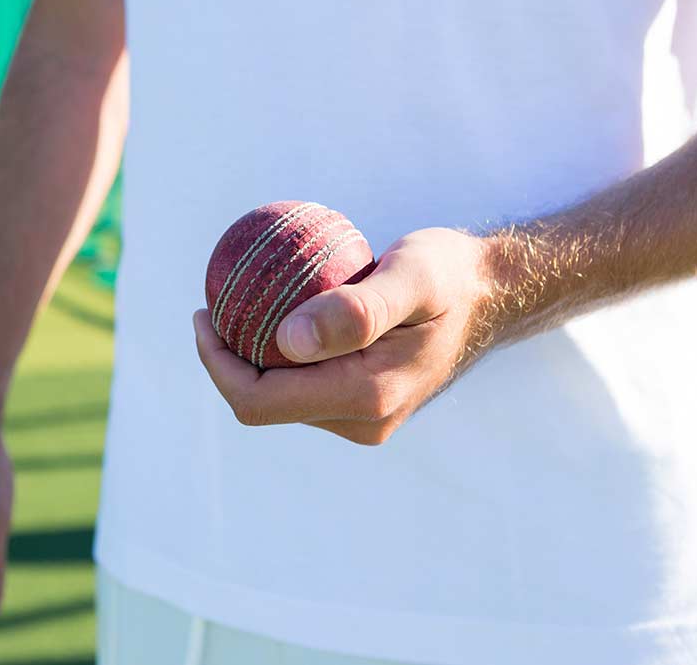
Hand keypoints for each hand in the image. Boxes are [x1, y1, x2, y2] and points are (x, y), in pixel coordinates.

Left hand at [193, 228, 494, 444]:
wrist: (493, 295)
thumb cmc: (450, 275)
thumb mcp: (411, 276)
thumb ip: (355, 311)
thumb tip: (284, 341)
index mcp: (367, 396)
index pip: (259, 400)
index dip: (216, 364)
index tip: (204, 313)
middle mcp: (364, 421)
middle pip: (263, 404)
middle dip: (227, 360)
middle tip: (212, 304)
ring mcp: (366, 420)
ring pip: (282, 397)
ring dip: (254, 356)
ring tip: (239, 303)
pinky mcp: (367, 407)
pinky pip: (304, 385)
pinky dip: (282, 353)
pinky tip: (270, 310)